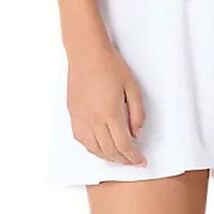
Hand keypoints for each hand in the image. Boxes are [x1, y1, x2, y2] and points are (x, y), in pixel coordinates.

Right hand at [66, 40, 147, 166]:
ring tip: (118, 157)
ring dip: (107, 157)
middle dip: (123, 160)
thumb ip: (137, 112)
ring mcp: (81, 118)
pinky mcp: (73, 114)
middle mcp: (93, 119)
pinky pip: (82, 140)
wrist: (87, 52)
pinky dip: (93, 148)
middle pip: (109, 151)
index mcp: (110, 112)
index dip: (133, 157)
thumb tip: (136, 132)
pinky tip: (100, 147)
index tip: (140, 161)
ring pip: (94, 149)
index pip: (123, 145)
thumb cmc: (110, 65)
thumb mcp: (132, 86)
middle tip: (132, 161)